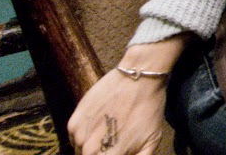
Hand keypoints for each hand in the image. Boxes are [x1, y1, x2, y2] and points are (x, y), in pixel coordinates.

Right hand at [69, 36, 187, 154]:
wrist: (138, 77)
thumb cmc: (148, 109)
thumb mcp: (152, 140)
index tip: (117, 149)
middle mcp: (89, 150)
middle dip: (102, 152)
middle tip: (114, 140)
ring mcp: (79, 135)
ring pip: (81, 151)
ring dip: (92, 146)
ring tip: (109, 131)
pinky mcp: (73, 121)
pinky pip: (75, 138)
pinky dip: (84, 135)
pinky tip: (100, 123)